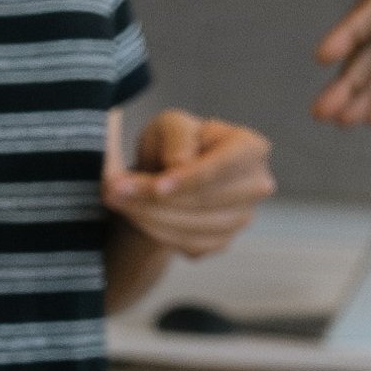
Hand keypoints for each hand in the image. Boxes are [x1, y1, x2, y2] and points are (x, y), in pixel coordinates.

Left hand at [103, 108, 274, 262]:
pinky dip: (158, 233)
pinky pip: (190, 244)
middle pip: (206, 200)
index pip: (223, 166)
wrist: (167, 175)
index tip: (156, 186)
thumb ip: (178, 136)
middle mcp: (256, 185)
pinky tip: (135, 215)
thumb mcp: (171, 126)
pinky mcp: (223, 241)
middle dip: (156, 198)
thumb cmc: (174, 143)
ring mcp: (243, 217)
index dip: (189, 179)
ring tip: (116, 200)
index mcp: (251, 148)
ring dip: (150, 216)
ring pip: (196, 226)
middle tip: (114, 190)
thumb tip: (180, 163)